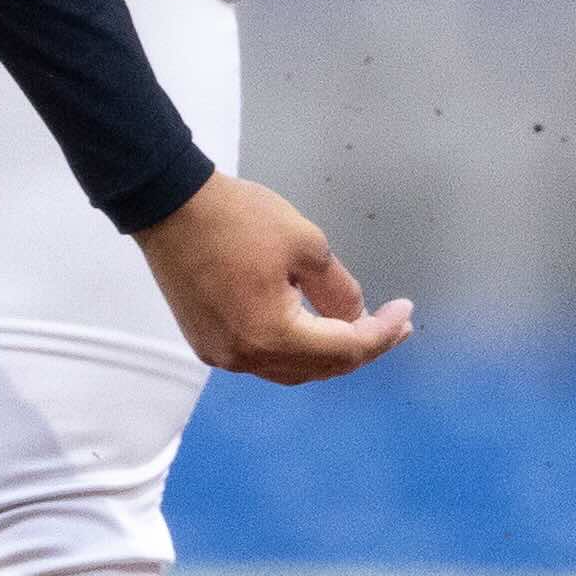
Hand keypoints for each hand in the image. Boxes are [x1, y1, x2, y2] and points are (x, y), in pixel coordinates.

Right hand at [137, 173, 413, 383]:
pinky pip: (263, 358)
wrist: (169, 206)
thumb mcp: (307, 245)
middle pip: (319, 369)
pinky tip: (311, 328)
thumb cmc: (238, 219)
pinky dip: (294, 349)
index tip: (406, 311)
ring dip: (327, 353)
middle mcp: (246, 358)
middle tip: (392, 324)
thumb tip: (355, 317)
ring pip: (291, 369)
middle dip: (361, 347)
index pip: (346, 348)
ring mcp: (222, 355)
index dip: (383, 333)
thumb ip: (340, 289)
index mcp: (273, 336)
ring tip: (359, 328)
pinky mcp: (206, 343)